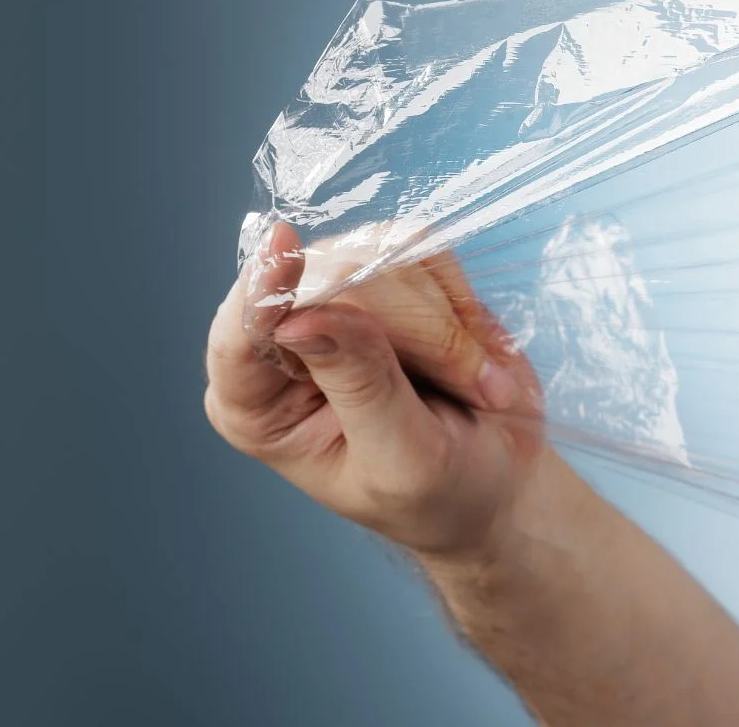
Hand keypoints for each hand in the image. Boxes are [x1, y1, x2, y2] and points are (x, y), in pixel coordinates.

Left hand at [204, 222, 544, 559]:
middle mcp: (283, 345)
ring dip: (444, 319)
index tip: (283, 245)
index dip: (262, 289)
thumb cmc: (442, 493)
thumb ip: (359, 387)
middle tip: (473, 384)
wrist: (500, 478)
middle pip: (329, 279)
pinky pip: (417, 248)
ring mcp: (335, 303)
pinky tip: (469, 348)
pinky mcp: (385, 278)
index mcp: (258, 406)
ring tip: (474, 381)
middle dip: (416, 327)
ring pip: (379, 255)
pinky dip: (458, 296)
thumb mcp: (402, 459)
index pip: (238, 334)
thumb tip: (300, 318)